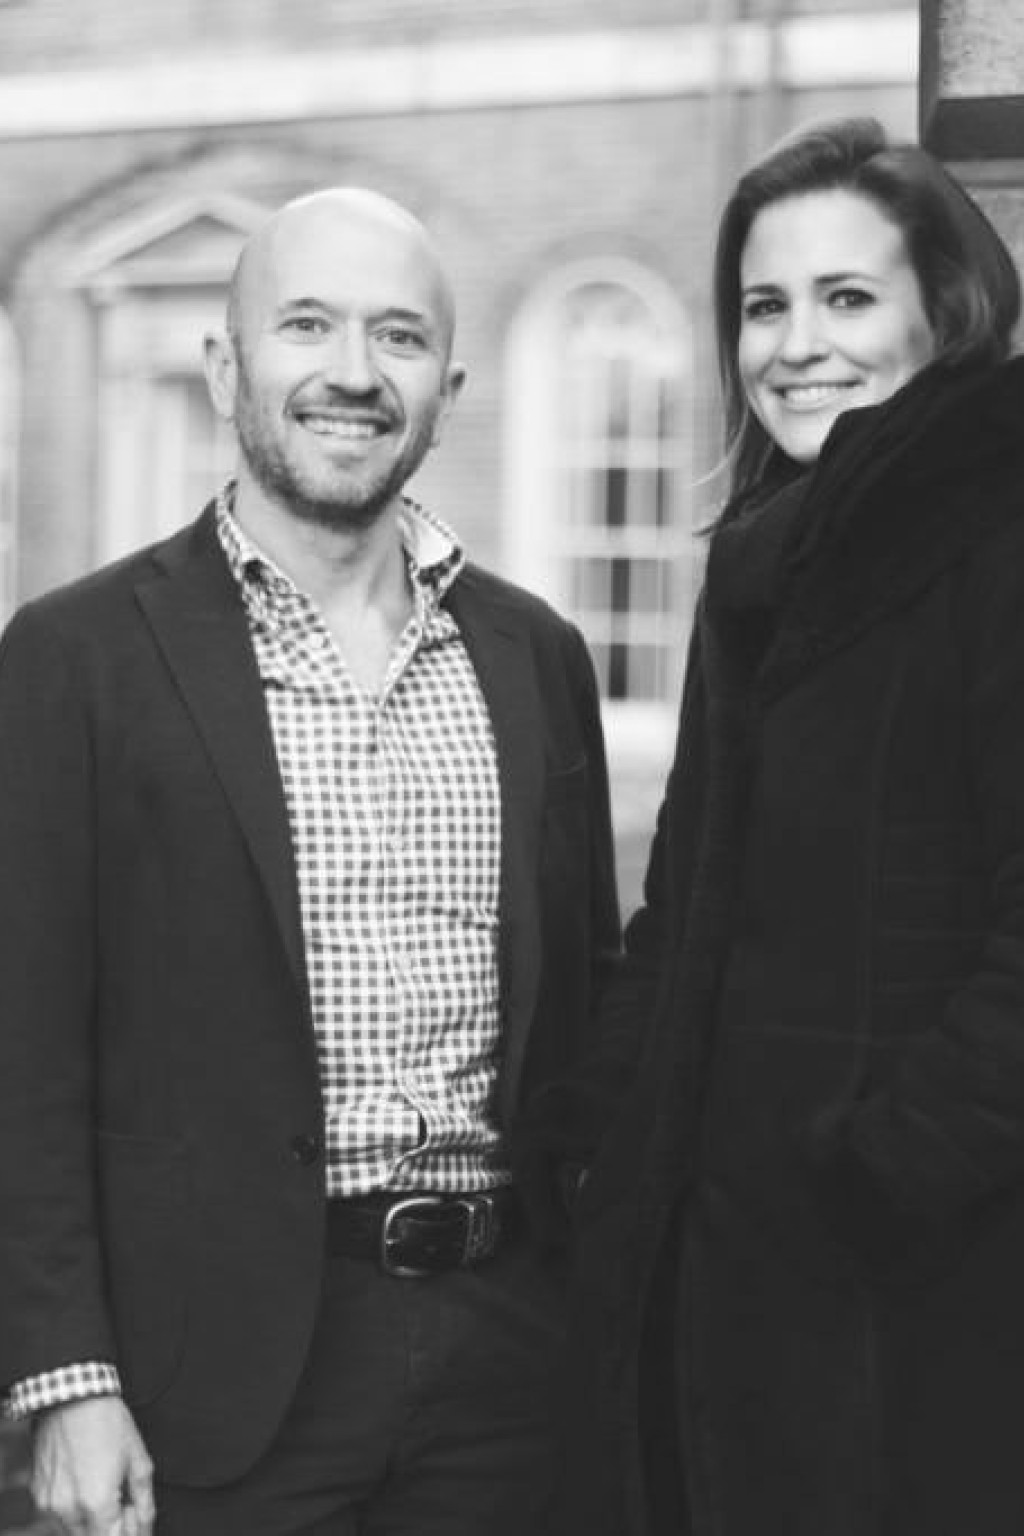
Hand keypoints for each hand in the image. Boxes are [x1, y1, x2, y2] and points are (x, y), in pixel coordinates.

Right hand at [31, 1395, 154, 1534]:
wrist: (71, 1396)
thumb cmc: (107, 1421)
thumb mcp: (138, 1459)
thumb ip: (144, 1501)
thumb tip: (145, 1525)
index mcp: (97, 1503)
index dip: (130, 1533)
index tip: (135, 1518)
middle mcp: (69, 1510)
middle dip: (111, 1528)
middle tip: (123, 1503)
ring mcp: (49, 1505)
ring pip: (74, 1532)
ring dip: (91, 1520)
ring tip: (102, 1486)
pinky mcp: (38, 1496)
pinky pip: (58, 1516)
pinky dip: (73, 1509)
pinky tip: (83, 1482)